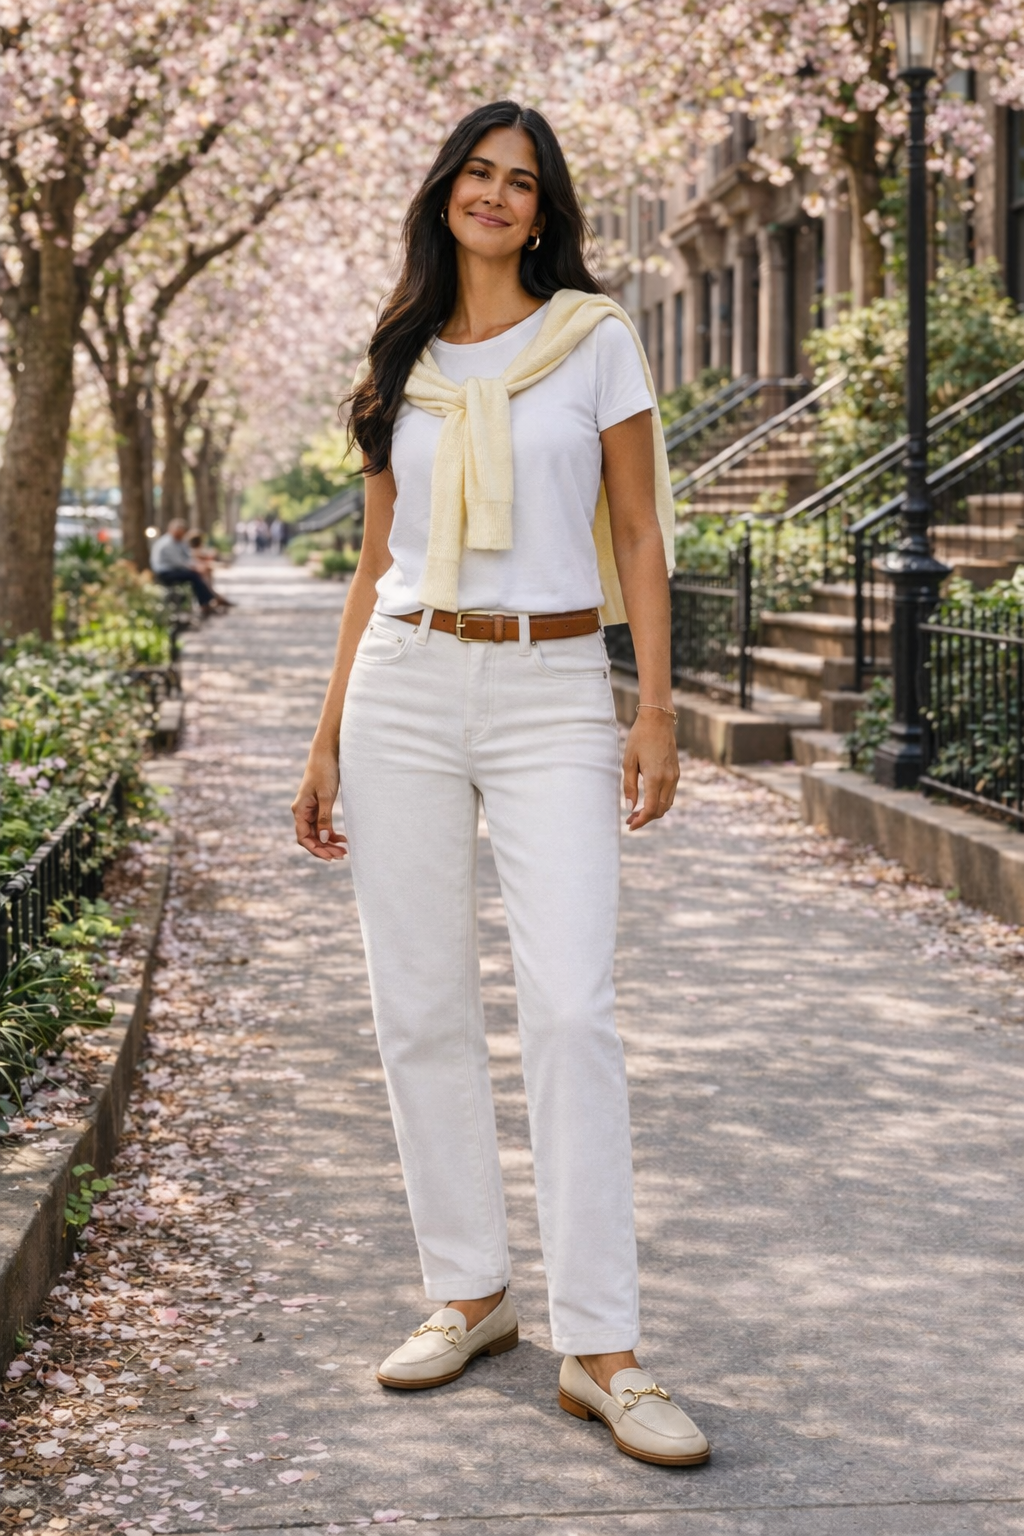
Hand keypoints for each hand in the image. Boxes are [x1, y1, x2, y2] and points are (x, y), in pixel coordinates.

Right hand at [291, 748, 347, 859]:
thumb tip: (324, 839)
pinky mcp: (318, 806)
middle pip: (310, 838)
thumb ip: (324, 819)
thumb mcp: (326, 796)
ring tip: (344, 850)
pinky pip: (322, 825)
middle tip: (342, 855)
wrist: (327, 752)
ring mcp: (309, 809)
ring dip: (328, 842)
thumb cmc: (325, 771)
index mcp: (299, 810)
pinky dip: (331, 833)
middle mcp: (302, 811)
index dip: (316, 849)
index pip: (303, 838)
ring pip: (317, 833)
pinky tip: (342, 838)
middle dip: (325, 848)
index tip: (330, 856)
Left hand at [622, 711, 678, 829]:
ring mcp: (674, 776)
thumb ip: (629, 786)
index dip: (641, 821)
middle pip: (660, 810)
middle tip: (630, 820)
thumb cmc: (640, 738)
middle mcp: (668, 779)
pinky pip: (670, 794)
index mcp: (655, 778)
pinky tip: (647, 800)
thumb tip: (630, 807)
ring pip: (667, 804)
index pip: (650, 809)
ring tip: (637, 812)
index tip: (630, 825)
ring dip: (654, 812)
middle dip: (646, 819)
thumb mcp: (628, 762)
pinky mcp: (676, 772)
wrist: (658, 721)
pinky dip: (660, 802)